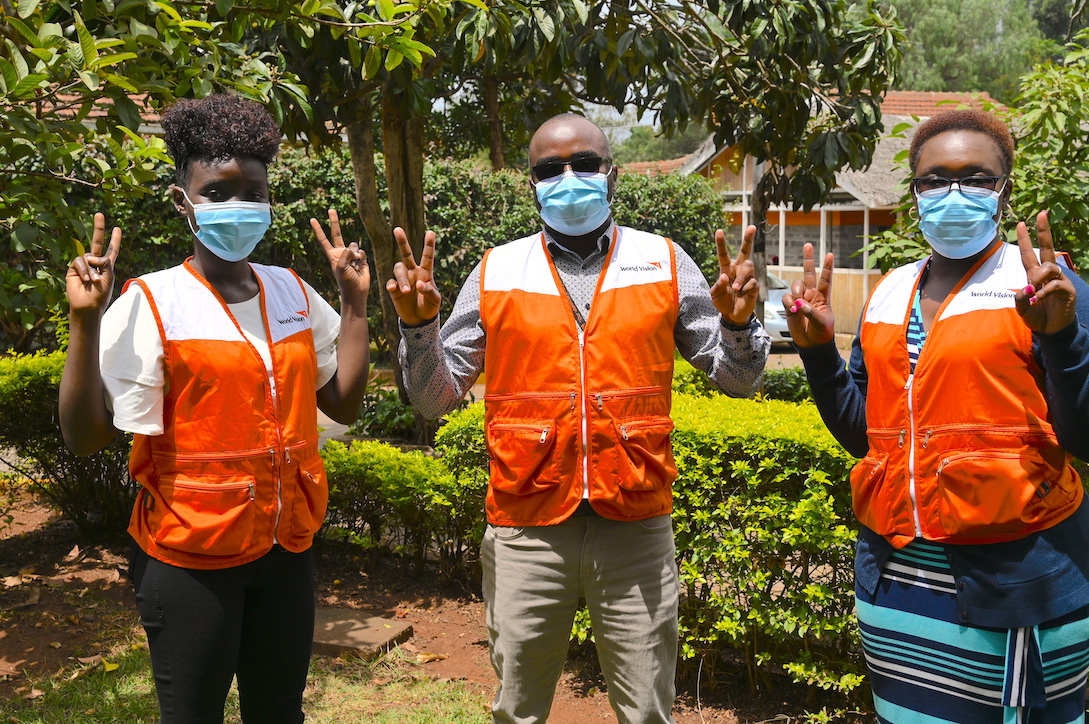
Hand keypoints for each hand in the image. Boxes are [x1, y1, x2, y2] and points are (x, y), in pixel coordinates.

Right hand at [66, 212, 120, 318]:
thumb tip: (92, 256)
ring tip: (93, 281)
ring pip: (88, 256)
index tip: (117, 228)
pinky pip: (80, 261)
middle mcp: (96, 263)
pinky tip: (85, 280)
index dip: (115, 240)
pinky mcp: (74, 268)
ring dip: (92, 269)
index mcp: (107, 266)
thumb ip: (105, 263)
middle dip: (99, 228)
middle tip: (99, 214)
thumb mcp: (109, 277)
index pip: (112, 250)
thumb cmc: (101, 294)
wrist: (88, 306)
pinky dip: (84, 270)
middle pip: (98, 242)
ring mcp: (84, 265)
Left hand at [311, 210, 369, 298]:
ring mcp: (351, 255)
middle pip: (337, 233)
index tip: (312, 219)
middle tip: (331, 210)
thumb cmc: (346, 281)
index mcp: (332, 255)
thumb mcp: (341, 268)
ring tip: (354, 265)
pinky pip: (362, 252)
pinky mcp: (361, 258)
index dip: (318, 230)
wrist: (356, 291)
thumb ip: (345, 254)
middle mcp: (341, 253)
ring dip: (355, 254)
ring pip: (353, 245)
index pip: (323, 240)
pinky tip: (360, 266)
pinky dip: (362, 258)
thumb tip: (353, 248)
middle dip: (334, 222)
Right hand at [385, 227, 440, 325]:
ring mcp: (403, 280)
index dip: (429, 245)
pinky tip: (394, 289)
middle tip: (397, 229)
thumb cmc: (429, 308)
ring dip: (401, 278)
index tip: (431, 232)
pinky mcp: (394, 289)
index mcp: (426, 273)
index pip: (427, 257)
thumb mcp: (435, 301)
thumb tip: (420, 283)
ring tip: (407, 291)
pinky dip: (392, 284)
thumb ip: (430, 291)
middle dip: (402, 241)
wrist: (419, 320)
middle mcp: (413, 272)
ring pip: (398, 269)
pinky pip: (391, 282)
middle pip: (406, 254)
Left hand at [709, 226, 757, 325]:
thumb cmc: (722, 302)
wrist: (732, 315)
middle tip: (752, 227)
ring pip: (749, 266)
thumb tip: (725, 276)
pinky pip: (752, 282)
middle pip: (745, 251)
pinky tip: (742, 294)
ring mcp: (748, 276)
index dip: (721, 242)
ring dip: (741, 278)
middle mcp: (738, 269)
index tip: (719, 230)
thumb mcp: (715, 295)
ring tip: (735, 289)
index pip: (723, 253)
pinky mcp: (755, 285)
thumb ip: (718, 285)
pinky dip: (745, 289)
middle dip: (748, 238)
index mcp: (726, 269)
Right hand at [782, 242, 835, 347]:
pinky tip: (792, 310)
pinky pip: (786, 298)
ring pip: (795, 286)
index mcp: (823, 297)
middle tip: (808, 245)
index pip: (826, 279)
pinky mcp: (790, 306)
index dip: (827, 267)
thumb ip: (810, 311)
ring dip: (796, 292)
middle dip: (808, 259)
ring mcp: (800, 300)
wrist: (811, 344)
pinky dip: (788, 302)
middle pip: (809, 273)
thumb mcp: (821, 322)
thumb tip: (799, 302)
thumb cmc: (822, 333)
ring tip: (798, 305)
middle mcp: (812, 295)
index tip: (829, 254)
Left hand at [1015, 210, 1075, 334]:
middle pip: (1047, 248)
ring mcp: (1059, 280)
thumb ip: (1020, 297)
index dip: (1025, 239)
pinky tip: (1036, 300)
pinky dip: (1043, 292)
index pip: (1029, 254)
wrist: (1050, 330)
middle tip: (1042, 213)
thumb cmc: (1037, 316)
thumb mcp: (1022, 307)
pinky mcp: (1067, 290)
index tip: (1022, 223)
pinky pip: (1054, 284)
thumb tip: (1027, 288)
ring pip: (1048, 267)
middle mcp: (1047, 274)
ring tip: (1032, 293)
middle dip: (1044, 231)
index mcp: (1034, 275)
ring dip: (1037, 279)